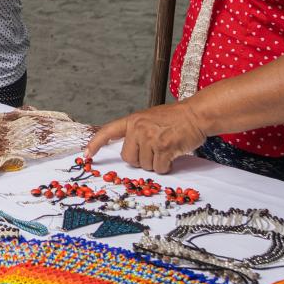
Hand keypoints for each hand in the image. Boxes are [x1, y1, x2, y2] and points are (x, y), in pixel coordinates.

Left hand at [86, 101, 209, 174]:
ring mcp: (150, 138)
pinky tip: (172, 154)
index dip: (95, 144)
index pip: (108, 132)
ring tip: (166, 149)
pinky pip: (159, 168)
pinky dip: (166, 166)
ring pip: (145, 165)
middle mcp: (138, 128)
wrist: (196, 114)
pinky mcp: (163, 148)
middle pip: (128, 158)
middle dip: (140, 160)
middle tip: (154, 151)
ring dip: (156, 163)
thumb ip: (137, 132)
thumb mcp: (149, 118)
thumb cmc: (175, 118)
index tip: (87, 154)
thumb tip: (129, 151)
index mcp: (132, 120)